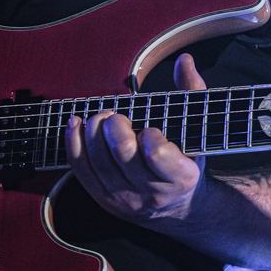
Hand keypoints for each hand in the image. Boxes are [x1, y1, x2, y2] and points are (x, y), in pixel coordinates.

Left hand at [66, 53, 205, 222]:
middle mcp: (151, 193)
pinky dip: (74, 141)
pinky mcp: (102, 198)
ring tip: (102, 118)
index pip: (157, 154)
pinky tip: (77, 123)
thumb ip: (192, 93)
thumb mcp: (197, 132)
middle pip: (122, 153)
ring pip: (97, 159)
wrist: (176, 209)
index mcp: (180, 178)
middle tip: (117, 117)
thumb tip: (185, 60)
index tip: (150, 129)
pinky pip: (80, 168)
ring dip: (94, 130)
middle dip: (115, 126)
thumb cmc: (186, 162)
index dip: (149, 134)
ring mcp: (124, 198)